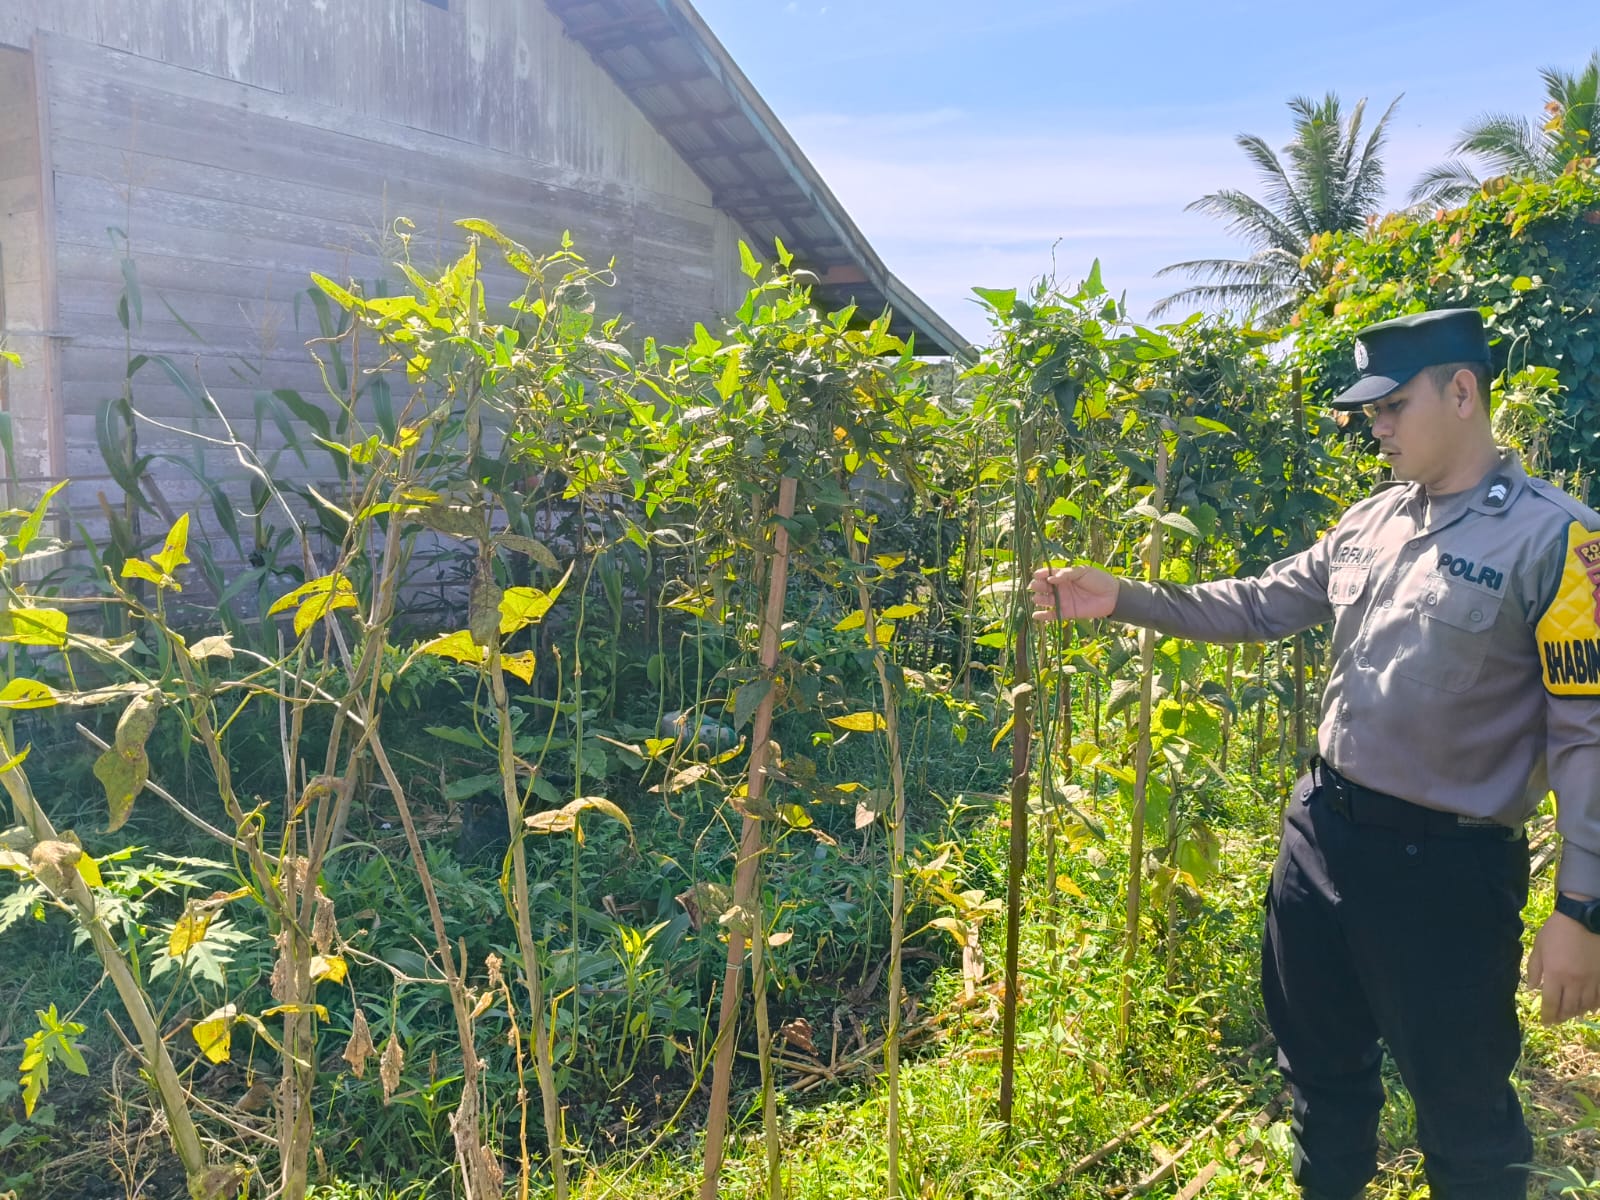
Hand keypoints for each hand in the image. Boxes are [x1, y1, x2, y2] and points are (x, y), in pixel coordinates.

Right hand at [1029, 565, 1119, 622]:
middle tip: (1035, 586)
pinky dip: (1043, 616)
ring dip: (1039, 599)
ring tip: (1037, 598)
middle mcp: (1061, 588)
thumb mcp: (1083, 571)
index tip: (1037, 575)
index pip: (1048, 574)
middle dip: (1038, 586)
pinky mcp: (1067, 612)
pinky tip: (1035, 615)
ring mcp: (1063, 600)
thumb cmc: (1099, 579)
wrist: (1112, 596)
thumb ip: (1067, 574)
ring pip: (1046, 600)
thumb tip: (1052, 578)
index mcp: (1064, 576)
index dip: (1041, 574)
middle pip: (1044, 587)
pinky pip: (1052, 615)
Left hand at [1526, 898, 1599, 1024]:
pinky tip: (1589, 1008)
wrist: (1583, 918)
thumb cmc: (1556, 931)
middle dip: (1561, 1016)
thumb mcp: (1539, 947)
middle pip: (1568, 1007)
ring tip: (1570, 1015)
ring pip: (1585, 1005)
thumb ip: (1535, 969)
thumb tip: (1532, 988)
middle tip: (1556, 1020)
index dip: (1547, 1015)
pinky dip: (1594, 1006)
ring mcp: (1591, 980)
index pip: (1550, 1002)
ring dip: (1576, 1013)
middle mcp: (1574, 982)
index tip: (1545, 1022)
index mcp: (1556, 975)